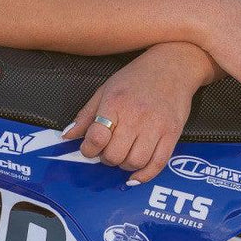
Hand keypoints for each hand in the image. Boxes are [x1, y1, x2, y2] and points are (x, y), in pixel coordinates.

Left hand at [61, 43, 205, 182]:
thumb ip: (86, 115)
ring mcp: (156, 126)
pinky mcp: (173, 134)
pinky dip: (144, 175)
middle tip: (109, 149)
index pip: (96, 138)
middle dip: (107, 158)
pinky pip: (158, 164)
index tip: (89, 148)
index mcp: (115, 103)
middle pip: (114, 155)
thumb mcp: (106, 89)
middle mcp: (136, 116)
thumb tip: (68, 135)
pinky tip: (136, 174)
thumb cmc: (137, 77)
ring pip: (135, 162)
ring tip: (124, 154)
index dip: (88, 149)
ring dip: (125, 165)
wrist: (173, 65)